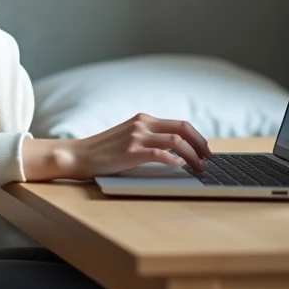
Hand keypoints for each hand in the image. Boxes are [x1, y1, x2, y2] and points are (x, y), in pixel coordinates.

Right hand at [21, 114, 213, 181]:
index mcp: (143, 119)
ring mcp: (136, 137)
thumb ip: (148, 138)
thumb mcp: (128, 137)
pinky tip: (179, 167)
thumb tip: (176, 152)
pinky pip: (160, 154)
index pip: (179, 124)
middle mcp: (142, 124)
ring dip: (193, 156)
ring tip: (199, 168)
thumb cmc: (103, 151)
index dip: (197, 137)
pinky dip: (174, 160)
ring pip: (176, 141)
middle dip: (201, 144)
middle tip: (209, 159)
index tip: (205, 150)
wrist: (79, 155)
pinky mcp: (131, 151)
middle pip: (183, 128)